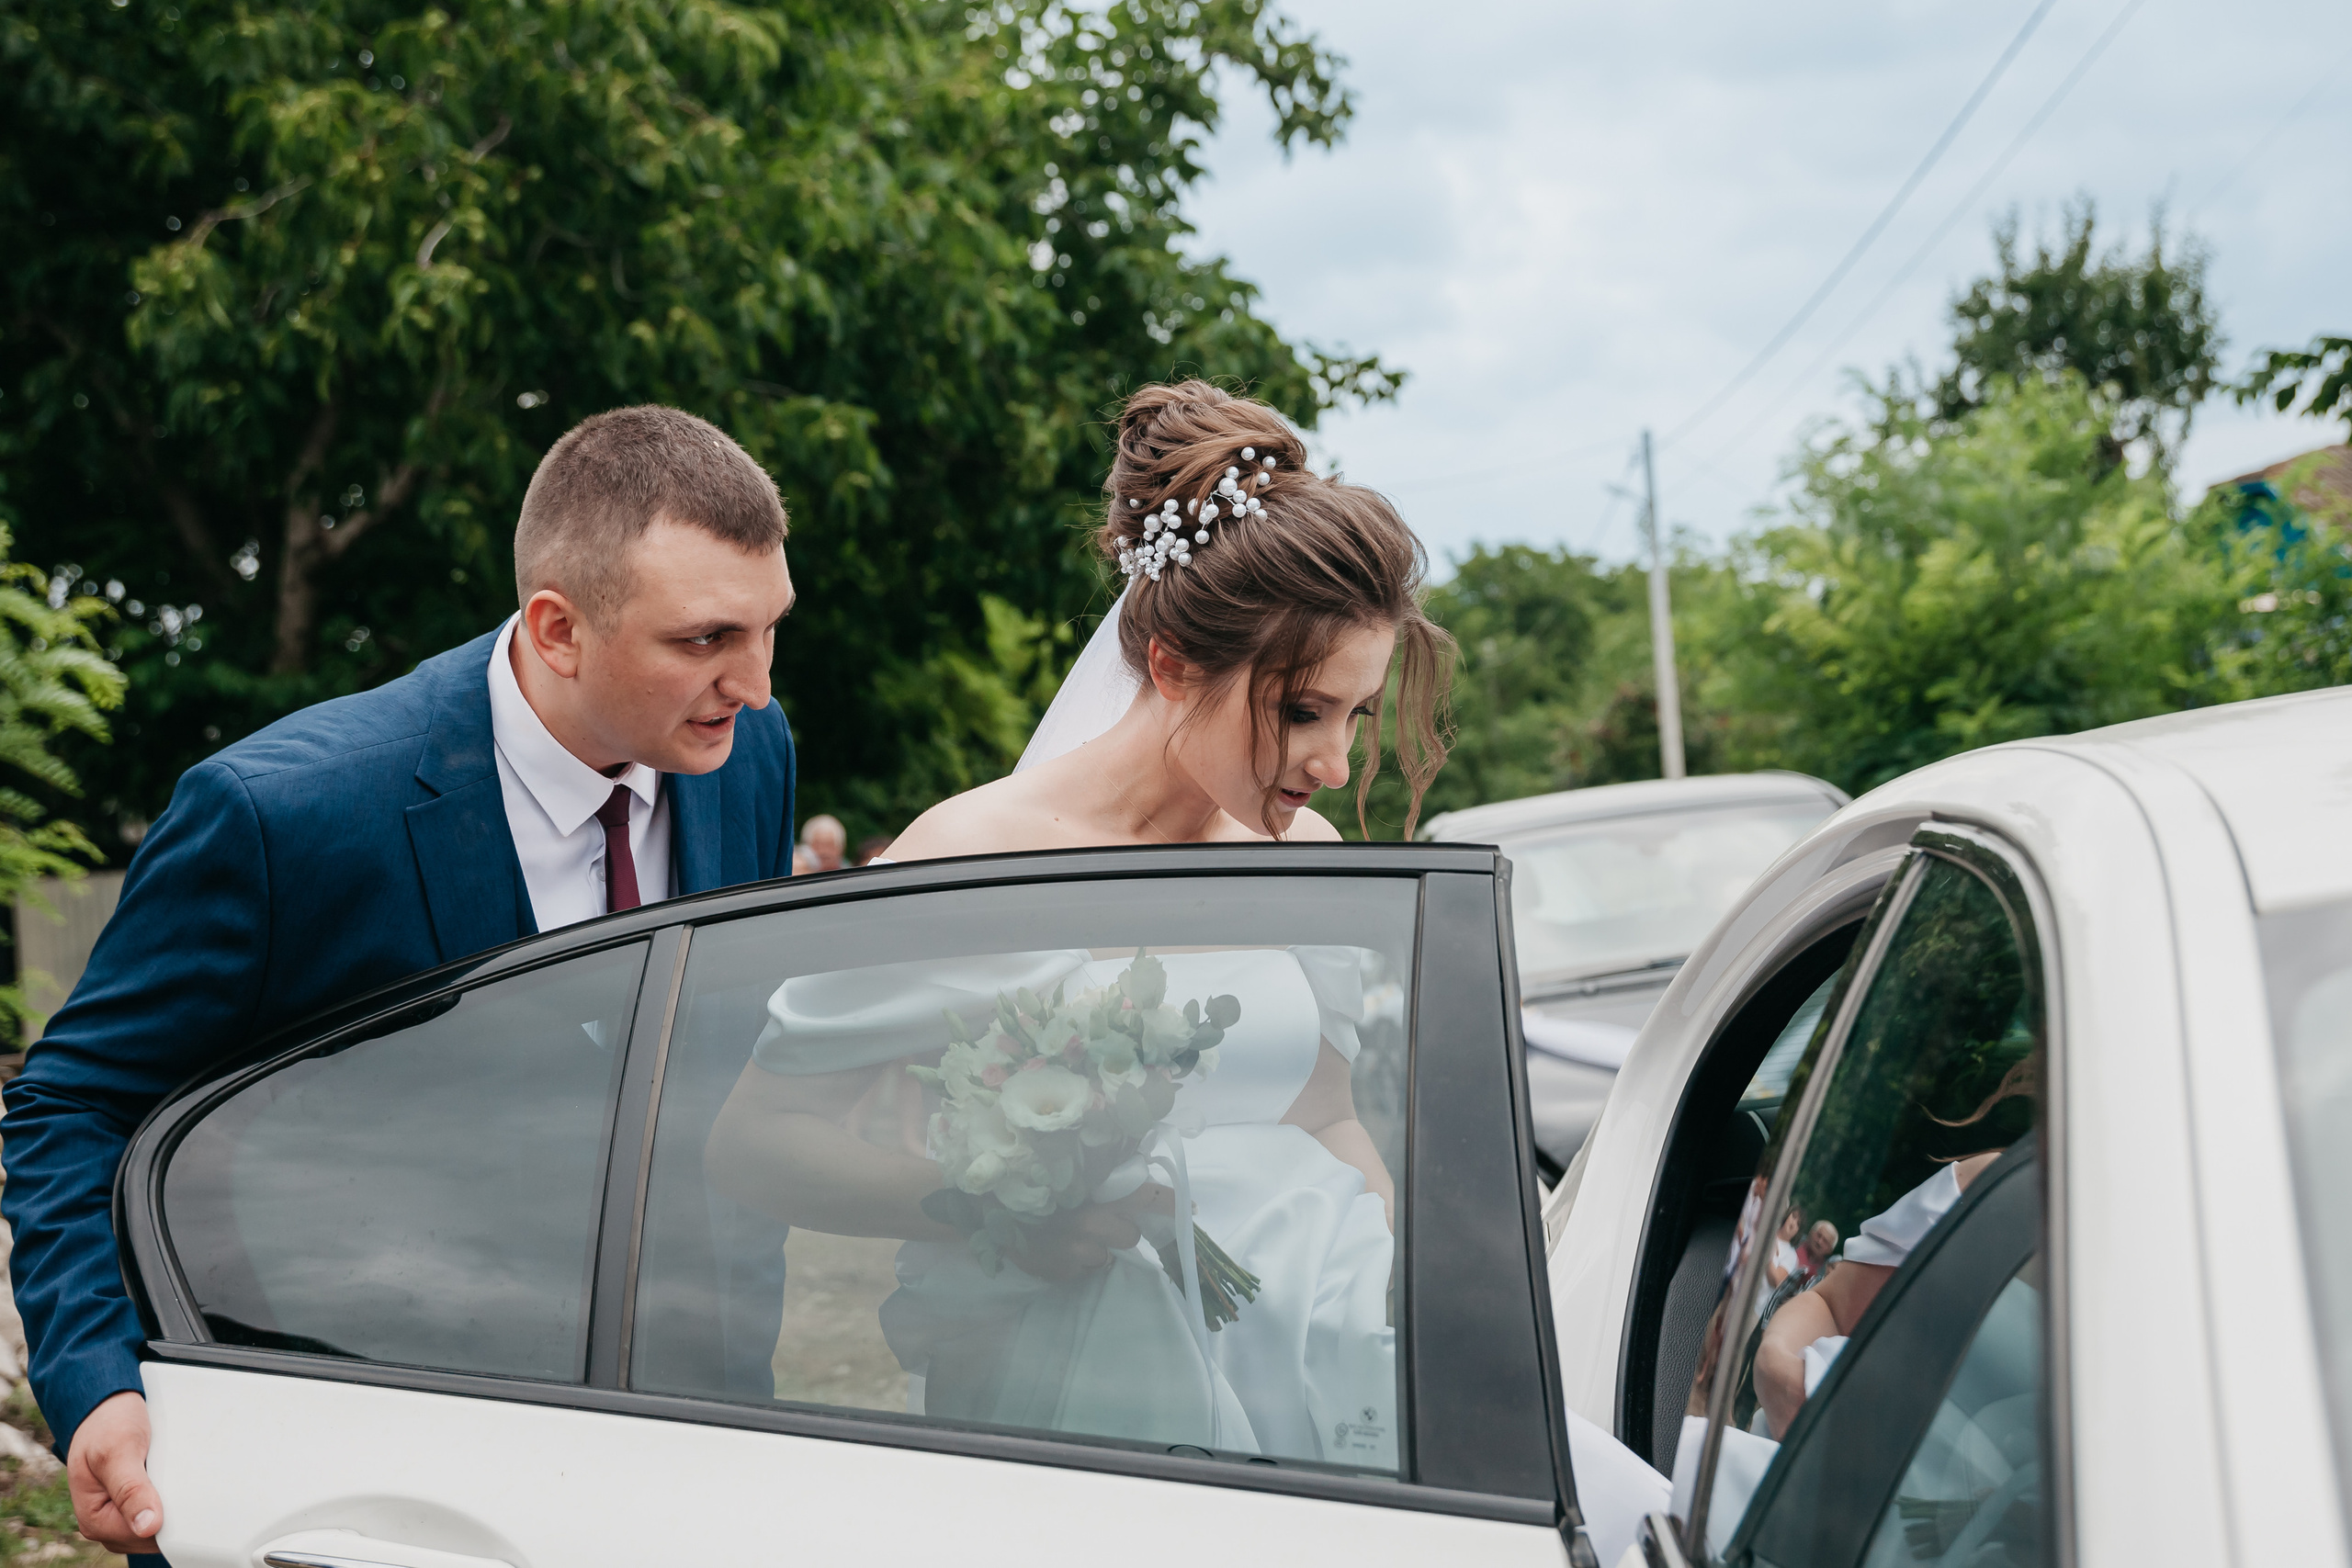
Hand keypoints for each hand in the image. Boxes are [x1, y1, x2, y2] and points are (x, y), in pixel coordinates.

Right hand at [67, 1390, 162, 1554]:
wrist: (107, 1406)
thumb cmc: (107, 1424)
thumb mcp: (117, 1450)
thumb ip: (130, 1489)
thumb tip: (147, 1527)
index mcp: (94, 1520)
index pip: (144, 1536)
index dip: (168, 1518)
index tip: (183, 1489)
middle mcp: (107, 1525)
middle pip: (155, 1535)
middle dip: (173, 1510)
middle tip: (178, 1473)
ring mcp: (123, 1517)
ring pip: (162, 1524)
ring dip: (176, 1503)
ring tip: (173, 1472)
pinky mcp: (138, 1504)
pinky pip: (164, 1511)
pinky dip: (174, 1496)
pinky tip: (175, 1477)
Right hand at [1012, 1183, 1175, 1281]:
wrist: (985, 1210)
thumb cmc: (1030, 1187)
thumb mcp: (1066, 1174)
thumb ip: (1099, 1176)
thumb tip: (1139, 1182)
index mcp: (1093, 1188)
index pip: (1144, 1195)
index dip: (1169, 1203)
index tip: (1191, 1211)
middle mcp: (1088, 1218)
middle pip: (1129, 1236)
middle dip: (1120, 1231)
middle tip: (1098, 1223)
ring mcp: (1074, 1249)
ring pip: (1105, 1257)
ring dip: (1094, 1249)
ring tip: (1068, 1236)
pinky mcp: (1060, 1272)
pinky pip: (1081, 1271)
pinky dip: (1073, 1263)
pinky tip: (1052, 1249)